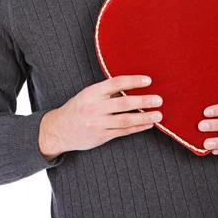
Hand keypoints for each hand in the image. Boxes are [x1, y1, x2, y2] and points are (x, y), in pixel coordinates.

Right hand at [39, 75, 162, 158]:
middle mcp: (94, 108)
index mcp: (91, 92)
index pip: (115, 83)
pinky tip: (148, 124)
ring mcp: (97, 124)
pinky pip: (123, 132)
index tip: (148, 81)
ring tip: (158, 115)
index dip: (133, 81)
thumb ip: (106, 91)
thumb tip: (132, 86)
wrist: (59, 130)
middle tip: (159, 99)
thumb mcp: (88, 94)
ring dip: (144, 117)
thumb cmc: (77, 108)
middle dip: (143, 101)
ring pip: (125, 120)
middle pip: (123, 103)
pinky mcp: (101, 137)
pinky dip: (137, 128)